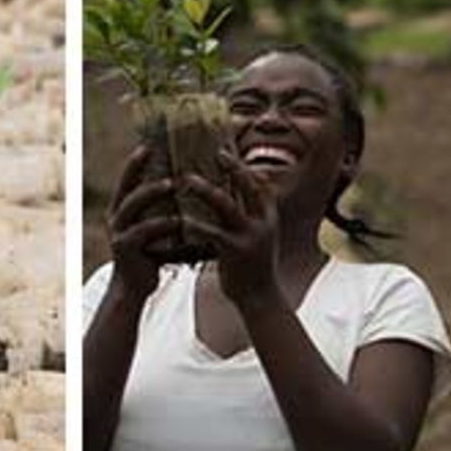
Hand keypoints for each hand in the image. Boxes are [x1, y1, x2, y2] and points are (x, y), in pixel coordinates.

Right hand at [107, 146, 179, 298]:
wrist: (134, 289)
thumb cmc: (150, 257)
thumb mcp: (155, 230)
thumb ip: (164, 211)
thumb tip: (189, 191)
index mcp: (121, 210)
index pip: (127, 180)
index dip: (135, 162)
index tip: (148, 143)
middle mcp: (116, 217)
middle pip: (125, 186)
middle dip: (138, 168)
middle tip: (155, 152)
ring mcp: (118, 232)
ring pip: (132, 205)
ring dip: (151, 192)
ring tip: (171, 183)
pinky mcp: (125, 248)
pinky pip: (144, 231)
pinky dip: (161, 224)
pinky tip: (178, 219)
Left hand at [179, 151, 279, 305]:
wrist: (260, 299)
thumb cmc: (254, 268)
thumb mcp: (259, 239)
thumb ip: (250, 219)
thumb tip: (232, 200)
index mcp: (270, 218)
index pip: (263, 185)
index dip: (249, 167)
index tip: (232, 151)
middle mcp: (263, 224)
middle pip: (249, 186)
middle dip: (234, 167)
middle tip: (216, 152)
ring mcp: (250, 237)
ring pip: (227, 204)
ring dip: (206, 189)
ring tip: (188, 179)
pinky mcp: (234, 251)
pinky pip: (211, 232)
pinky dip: (194, 224)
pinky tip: (180, 218)